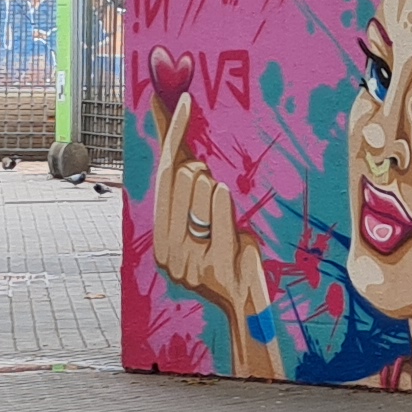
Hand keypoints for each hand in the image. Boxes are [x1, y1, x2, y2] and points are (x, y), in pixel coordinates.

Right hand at [148, 90, 280, 374]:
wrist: (248, 311)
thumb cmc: (236, 264)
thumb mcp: (212, 230)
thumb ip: (196, 201)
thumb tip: (190, 159)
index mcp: (163, 237)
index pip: (164, 175)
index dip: (173, 134)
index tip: (184, 100)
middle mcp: (167, 247)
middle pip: (183, 178)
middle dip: (203, 174)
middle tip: (219, 197)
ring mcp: (186, 258)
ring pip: (203, 191)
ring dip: (222, 201)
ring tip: (228, 233)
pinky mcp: (211, 266)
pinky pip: (220, 215)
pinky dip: (227, 210)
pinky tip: (235, 229)